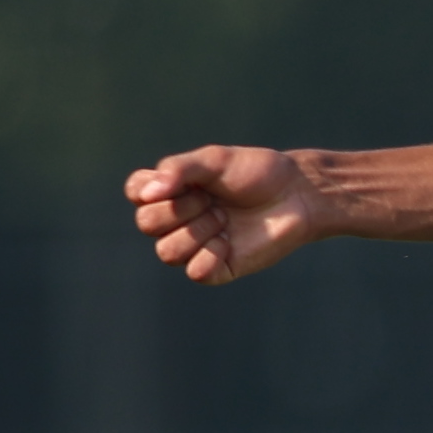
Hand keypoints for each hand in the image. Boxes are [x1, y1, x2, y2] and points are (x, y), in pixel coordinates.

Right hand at [127, 143, 328, 284]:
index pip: (136, 193)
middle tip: (212, 200)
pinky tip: (230, 242)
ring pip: (166, 252)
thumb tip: (146, 195)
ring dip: (197, 231)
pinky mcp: (216, 269)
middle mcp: (177, 219)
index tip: (185, 181)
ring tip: (225, 219)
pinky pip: (195, 272)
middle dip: (180, 209)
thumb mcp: (214, 160)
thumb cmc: (256, 173)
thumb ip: (178, 170)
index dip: (151, 189)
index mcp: (171, 190)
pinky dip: (212, 256)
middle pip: (146, 224)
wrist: (296, 195)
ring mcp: (195, 245)